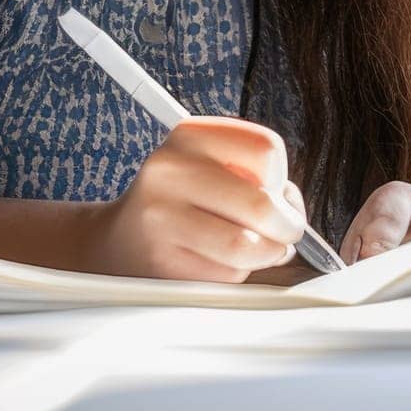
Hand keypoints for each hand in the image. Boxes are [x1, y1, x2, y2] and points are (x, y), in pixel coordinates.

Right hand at [95, 117, 307, 282]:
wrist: (118, 242)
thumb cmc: (181, 204)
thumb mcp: (210, 167)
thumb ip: (258, 176)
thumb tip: (292, 210)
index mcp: (189, 135)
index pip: (267, 149)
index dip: (281, 177)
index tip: (273, 191)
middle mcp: (169, 170)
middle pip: (261, 203)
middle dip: (287, 226)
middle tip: (286, 232)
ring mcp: (161, 218)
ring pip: (247, 246)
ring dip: (267, 253)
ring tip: (257, 248)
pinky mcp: (161, 263)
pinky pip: (226, 275)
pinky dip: (238, 273)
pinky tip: (220, 262)